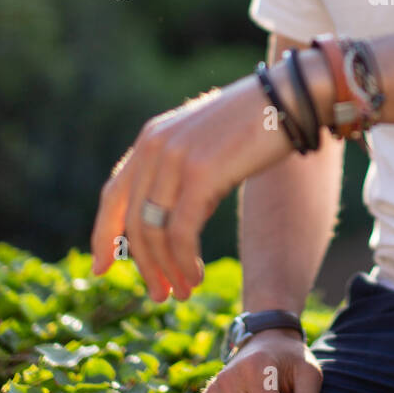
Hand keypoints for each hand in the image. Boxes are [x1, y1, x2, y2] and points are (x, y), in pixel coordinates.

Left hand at [90, 74, 292, 300]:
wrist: (292, 97)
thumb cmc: (256, 123)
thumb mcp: (204, 143)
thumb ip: (180, 171)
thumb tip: (169, 222)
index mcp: (151, 138)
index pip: (112, 195)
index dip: (102, 235)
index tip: (101, 267)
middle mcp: (155, 146)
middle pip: (132, 221)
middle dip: (143, 264)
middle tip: (158, 295)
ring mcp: (176, 158)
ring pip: (153, 232)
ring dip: (166, 269)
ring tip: (181, 292)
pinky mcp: (201, 173)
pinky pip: (180, 232)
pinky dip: (184, 262)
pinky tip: (195, 276)